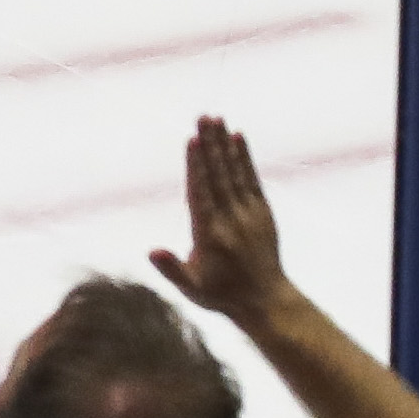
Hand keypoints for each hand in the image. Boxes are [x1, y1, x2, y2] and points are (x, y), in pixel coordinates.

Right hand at [152, 115, 300, 331]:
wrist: (266, 300)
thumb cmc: (220, 295)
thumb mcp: (191, 288)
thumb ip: (172, 269)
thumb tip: (152, 251)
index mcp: (211, 233)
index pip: (201, 192)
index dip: (196, 165)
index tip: (193, 141)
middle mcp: (232, 218)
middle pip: (218, 174)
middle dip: (210, 144)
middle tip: (203, 117)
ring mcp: (249, 214)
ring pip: (234, 172)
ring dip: (224, 143)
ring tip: (217, 119)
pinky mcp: (262, 213)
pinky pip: (251, 179)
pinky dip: (244, 157)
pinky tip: (238, 138)